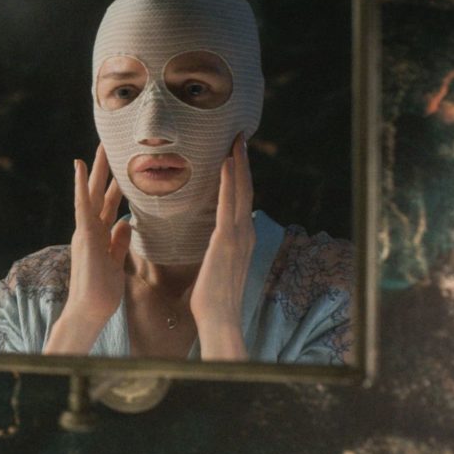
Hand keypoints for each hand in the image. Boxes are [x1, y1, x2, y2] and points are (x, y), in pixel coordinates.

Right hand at [44, 143, 130, 354]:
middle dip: (105, 169)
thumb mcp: (116, 262)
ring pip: (91, 193)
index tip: (122, 165)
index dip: (116, 184)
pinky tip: (80, 166)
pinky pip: (83, 205)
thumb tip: (127, 222)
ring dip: (95, 169)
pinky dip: (81, 184)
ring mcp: (85, 230)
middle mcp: (90, 229)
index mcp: (99, 235)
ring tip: (100, 146)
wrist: (90, 310)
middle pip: (99, 193)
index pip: (110, 204)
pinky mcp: (85, 235)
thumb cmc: (102, 291)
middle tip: (111, 144)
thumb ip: (119, 242)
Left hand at [190, 135, 254, 359]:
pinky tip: (225, 163)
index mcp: (240, 237)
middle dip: (242, 162)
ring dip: (238, 164)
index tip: (235, 153)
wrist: (218, 316)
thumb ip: (215, 247)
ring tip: (235, 141)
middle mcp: (244, 232)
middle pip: (245, 189)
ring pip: (240, 191)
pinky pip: (227, 204)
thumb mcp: (215, 264)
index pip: (242, 199)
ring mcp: (238, 235)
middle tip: (238, 137)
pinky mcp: (226, 240)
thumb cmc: (211, 295)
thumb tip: (207, 238)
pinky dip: (229, 181)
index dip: (240, 175)